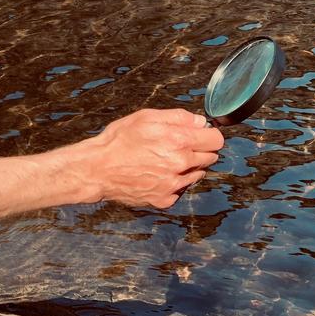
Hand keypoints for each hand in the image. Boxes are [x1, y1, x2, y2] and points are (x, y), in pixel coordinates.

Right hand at [86, 108, 223, 208]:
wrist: (97, 169)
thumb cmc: (118, 140)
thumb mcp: (146, 117)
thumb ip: (178, 117)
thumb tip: (200, 122)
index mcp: (178, 141)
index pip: (216, 140)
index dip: (208, 135)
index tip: (200, 134)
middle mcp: (180, 164)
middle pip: (210, 157)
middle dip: (199, 150)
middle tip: (178, 145)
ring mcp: (173, 184)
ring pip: (197, 174)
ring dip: (187, 166)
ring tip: (164, 160)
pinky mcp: (164, 198)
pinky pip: (179, 189)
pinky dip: (173, 182)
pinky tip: (156, 174)